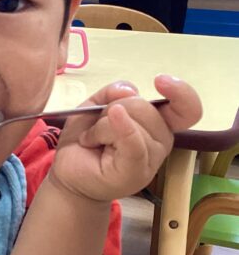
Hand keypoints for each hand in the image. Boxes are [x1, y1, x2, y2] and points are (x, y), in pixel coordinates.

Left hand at [50, 75, 201, 202]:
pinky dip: (120, 129)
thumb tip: (131, 89)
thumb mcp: (93, 107)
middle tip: (95, 128)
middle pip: (144, 107)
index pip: (187, 108)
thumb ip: (111, 93)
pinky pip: (133, 142)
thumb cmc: (85, 140)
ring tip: (91, 141)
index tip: (160, 80)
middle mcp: (161, 140)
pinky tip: (102, 129)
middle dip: (112, 109)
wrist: (67, 173)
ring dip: (101, 127)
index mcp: (157, 122)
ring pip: (133, 121)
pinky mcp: (136, 171)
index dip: (181, 91)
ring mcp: (151, 158)